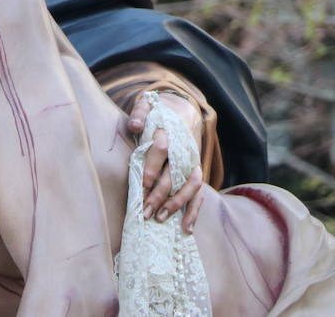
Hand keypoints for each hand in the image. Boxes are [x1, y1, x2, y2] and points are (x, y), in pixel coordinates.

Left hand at [127, 92, 205, 232]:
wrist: (183, 111)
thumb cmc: (158, 113)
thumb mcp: (147, 106)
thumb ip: (140, 113)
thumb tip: (135, 126)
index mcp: (170, 132)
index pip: (162, 150)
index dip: (153, 168)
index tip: (143, 185)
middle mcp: (184, 150)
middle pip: (174, 174)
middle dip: (160, 194)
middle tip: (145, 211)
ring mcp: (192, 163)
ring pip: (190, 186)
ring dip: (176, 204)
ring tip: (160, 219)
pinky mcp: (196, 173)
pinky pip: (199, 194)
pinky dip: (194, 212)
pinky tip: (186, 229)